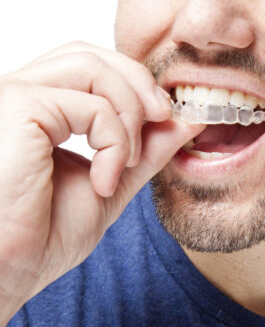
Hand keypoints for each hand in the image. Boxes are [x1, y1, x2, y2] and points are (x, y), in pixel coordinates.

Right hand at [0, 41, 203, 326]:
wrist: (8, 271)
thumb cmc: (43, 235)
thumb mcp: (112, 184)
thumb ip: (145, 151)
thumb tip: (184, 121)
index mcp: (42, 111)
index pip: (94, 69)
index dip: (137, 86)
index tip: (170, 118)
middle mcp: (25, 95)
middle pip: (94, 55)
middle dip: (141, 85)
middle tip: (166, 118)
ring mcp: (18, 98)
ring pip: (93, 66)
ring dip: (130, 112)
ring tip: (127, 162)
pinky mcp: (19, 109)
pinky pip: (91, 106)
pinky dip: (114, 142)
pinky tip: (104, 181)